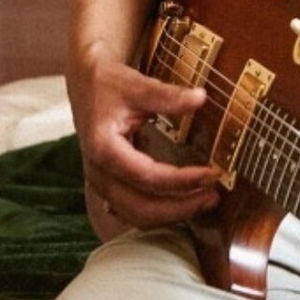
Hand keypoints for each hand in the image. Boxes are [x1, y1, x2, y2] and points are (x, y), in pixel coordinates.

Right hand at [73, 52, 220, 236]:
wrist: (85, 84)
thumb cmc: (109, 84)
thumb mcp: (137, 85)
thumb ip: (167, 95)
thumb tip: (200, 97)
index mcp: (103, 149)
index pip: (148, 176)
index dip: (183, 180)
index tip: (212, 174)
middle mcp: (98, 173)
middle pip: (140, 208)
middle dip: (180, 209)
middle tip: (213, 197)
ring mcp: (101, 182)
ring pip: (135, 216)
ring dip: (171, 215)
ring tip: (204, 202)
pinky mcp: (109, 185)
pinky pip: (133, 210)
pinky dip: (159, 213)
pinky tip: (183, 205)